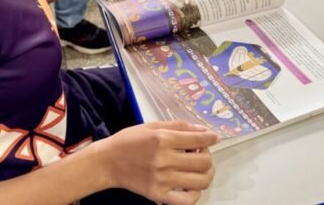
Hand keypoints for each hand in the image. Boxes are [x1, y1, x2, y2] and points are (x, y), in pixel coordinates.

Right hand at [95, 121, 218, 204]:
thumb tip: (203, 130)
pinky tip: (190, 185)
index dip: (211, 138)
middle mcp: (164, 159)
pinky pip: (188, 200)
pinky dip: (195, 194)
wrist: (108, 162)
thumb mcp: (152, 126)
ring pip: (201, 181)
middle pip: (203, 161)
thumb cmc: (129, 141)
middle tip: (201, 152)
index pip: (198, 139)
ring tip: (199, 169)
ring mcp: (162, 179)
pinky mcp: (159, 195)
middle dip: (208, 155)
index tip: (215, 138)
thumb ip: (178, 126)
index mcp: (163, 139)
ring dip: (206, 174)